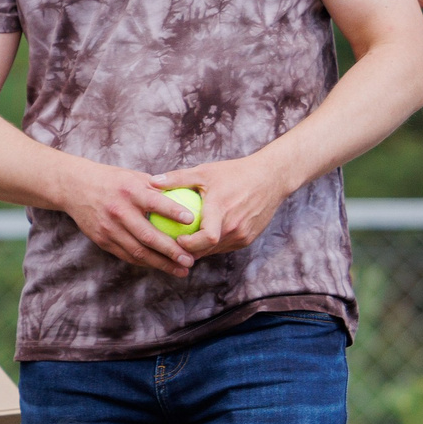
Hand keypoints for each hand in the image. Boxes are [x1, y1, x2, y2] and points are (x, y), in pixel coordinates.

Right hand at [53, 160, 197, 277]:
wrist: (74, 188)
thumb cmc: (113, 180)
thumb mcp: (134, 177)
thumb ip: (157, 188)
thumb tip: (187, 196)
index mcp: (129, 191)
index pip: (156, 203)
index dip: (174, 212)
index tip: (193, 221)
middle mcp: (118, 211)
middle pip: (149, 236)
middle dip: (172, 251)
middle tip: (191, 260)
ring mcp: (109, 228)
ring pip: (138, 252)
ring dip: (162, 264)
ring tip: (182, 270)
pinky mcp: (102, 240)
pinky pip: (127, 255)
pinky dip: (146, 262)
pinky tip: (161, 266)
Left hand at [152, 152, 297, 260]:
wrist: (271, 177)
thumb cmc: (235, 172)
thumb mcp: (205, 172)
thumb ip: (177, 178)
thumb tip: (150, 182)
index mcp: (222, 210)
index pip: (205, 239)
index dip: (188, 245)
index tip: (175, 239)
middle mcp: (234, 226)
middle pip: (206, 249)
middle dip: (187, 251)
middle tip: (170, 245)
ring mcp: (243, 235)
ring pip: (215, 250)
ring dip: (199, 249)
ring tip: (181, 243)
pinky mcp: (249, 238)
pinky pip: (225, 246)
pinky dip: (212, 245)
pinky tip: (198, 238)